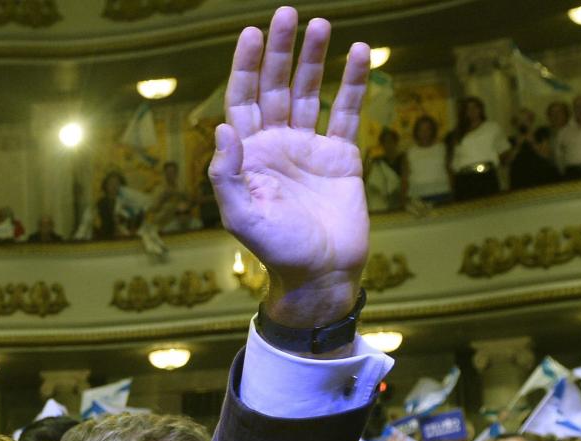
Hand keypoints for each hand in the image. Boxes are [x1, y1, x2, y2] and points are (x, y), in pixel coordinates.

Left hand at [212, 6, 371, 326]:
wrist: (321, 275)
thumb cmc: (277, 251)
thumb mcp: (241, 217)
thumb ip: (226, 175)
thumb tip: (222, 129)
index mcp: (248, 156)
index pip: (243, 100)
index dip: (246, 67)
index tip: (253, 33)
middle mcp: (276, 145)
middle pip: (276, 88)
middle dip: (281, 52)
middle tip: (288, 14)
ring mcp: (309, 149)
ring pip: (310, 93)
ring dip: (314, 60)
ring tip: (323, 25)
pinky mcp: (341, 157)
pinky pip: (347, 113)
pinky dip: (353, 84)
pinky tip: (358, 53)